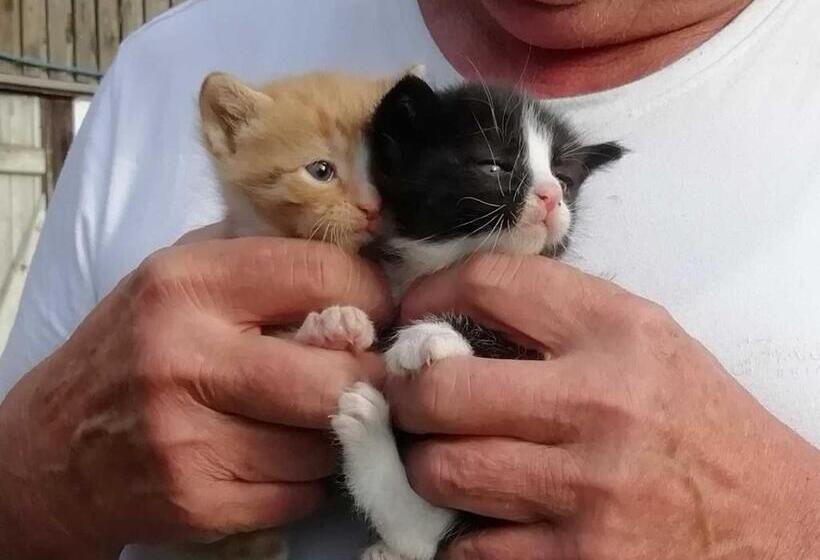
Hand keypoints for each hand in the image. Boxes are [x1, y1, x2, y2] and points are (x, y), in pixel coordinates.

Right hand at [0, 235, 390, 557]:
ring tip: (305, 415)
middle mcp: (186, 358)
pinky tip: (274, 456)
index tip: (375, 312)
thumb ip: (264, 263)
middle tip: (363, 375)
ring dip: (334, 433)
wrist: (51, 450)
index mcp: (188, 284)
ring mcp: (189, 438)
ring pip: (325, 444)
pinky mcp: (196, 501)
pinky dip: (303, 478)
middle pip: (338, 377)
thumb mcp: (181, 278)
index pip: (323, 276)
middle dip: (368, 379)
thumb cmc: (133, 349)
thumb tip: (361, 266)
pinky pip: (300, 493)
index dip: (371, 295)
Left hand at [388, 254, 818, 559]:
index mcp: (618, 333)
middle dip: (407, 397)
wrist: (781, 524)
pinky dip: (463, 532)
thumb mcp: (646, 344)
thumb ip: (557, 321)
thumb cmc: (702, 428)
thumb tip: (451, 317)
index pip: (489, 285)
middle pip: (440, 390)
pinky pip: (469, 547)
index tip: (413, 318)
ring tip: (450, 459)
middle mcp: (601, 404)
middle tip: (412, 402)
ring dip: (428, 467)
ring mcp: (588, 490)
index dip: (429, 295)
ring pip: (441, 472)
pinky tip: (486, 517)